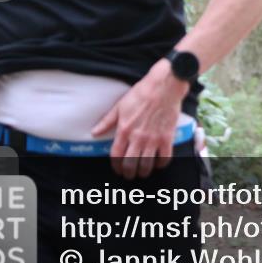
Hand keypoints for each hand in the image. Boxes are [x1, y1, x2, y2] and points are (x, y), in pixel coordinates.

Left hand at [92, 58, 187, 179]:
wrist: (164, 87)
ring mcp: (153, 139)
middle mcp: (138, 137)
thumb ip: (107, 121)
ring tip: (142, 173)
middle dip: (128, 173)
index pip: (116, 155)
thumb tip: (94, 133)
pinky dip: (161, 164)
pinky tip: (158, 164)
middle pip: (130, 163)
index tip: (117, 170)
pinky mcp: (167, 137)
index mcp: (124, 130)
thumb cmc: (141, 93)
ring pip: (146, 164)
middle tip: (129, 175)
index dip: (115, 166)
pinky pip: (164, 158)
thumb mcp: (120, 106)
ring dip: (143, 172)